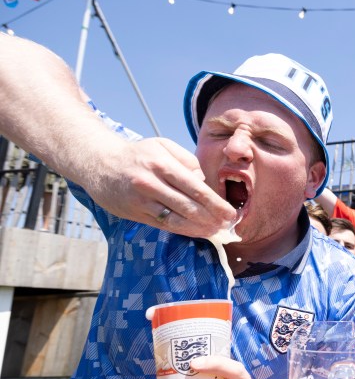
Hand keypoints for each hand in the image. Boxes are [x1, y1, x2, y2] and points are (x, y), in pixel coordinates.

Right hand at [90, 138, 236, 237]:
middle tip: (227, 225)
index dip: (216, 204)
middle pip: (189, 206)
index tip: (230, 213)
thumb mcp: (162, 146)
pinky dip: (184, 230)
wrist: (99, 163)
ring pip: (177, 219)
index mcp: (162, 164)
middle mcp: (151, 183)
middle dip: (212, 218)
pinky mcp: (136, 213)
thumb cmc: (138, 155)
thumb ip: (187, 160)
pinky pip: (164, 225)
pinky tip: (197, 232)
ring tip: (216, 231)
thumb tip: (203, 181)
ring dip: (200, 228)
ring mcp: (142, 200)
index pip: (196, 188)